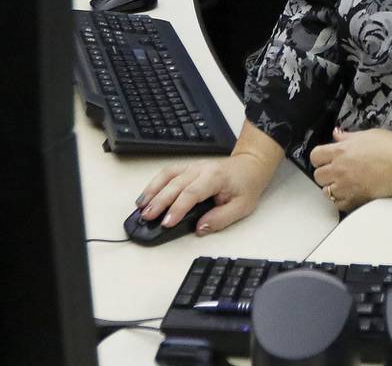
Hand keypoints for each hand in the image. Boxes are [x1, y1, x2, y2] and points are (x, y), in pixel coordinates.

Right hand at [136, 123, 283, 233]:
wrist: (251, 165)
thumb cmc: (246, 185)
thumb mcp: (242, 207)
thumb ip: (221, 219)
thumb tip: (200, 228)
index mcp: (215, 178)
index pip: (192, 193)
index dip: (177, 209)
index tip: (166, 223)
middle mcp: (201, 169)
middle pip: (175, 184)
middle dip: (159, 202)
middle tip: (147, 218)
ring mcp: (192, 166)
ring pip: (167, 176)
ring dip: (152, 191)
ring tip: (140, 207)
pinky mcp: (187, 168)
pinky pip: (168, 173)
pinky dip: (154, 184)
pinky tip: (146, 196)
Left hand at [309, 127, 391, 212]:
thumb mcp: (369, 134)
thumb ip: (348, 136)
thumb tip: (337, 134)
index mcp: (341, 151)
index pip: (315, 156)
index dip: (320, 157)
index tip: (325, 158)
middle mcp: (340, 169)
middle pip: (318, 175)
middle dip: (325, 172)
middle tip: (335, 170)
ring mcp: (346, 186)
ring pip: (326, 191)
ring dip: (332, 187)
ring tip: (343, 183)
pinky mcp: (355, 199)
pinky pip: (338, 204)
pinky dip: (341, 200)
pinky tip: (349, 193)